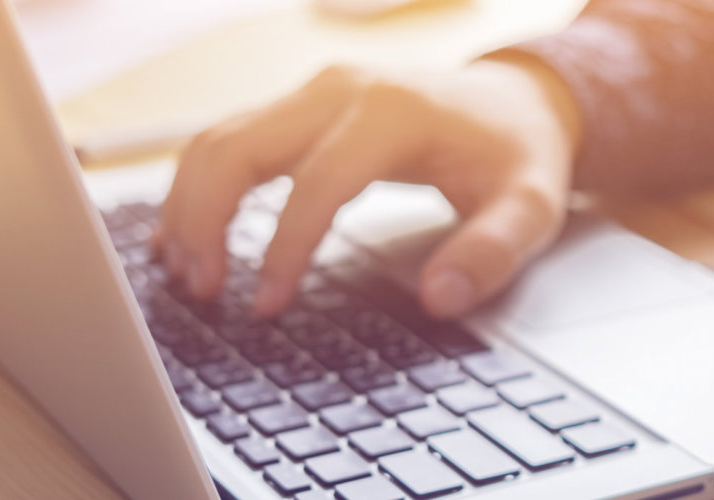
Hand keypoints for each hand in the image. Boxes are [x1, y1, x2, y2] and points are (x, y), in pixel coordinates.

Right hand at [156, 55, 580, 317]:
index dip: (283, 249)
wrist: (519, 101)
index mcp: (394, 112)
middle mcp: (342, 89)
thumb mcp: (531, 207)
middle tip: (201, 291)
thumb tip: (440, 299)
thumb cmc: (519, 154)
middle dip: (206, 221)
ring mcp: (316, 91)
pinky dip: (200, 185)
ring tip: (186, 274)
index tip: (266, 305)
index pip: (316, 184)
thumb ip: (492, 252)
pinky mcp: (303, 105)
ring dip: (190, 205)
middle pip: (239, 147)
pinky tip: (183, 233)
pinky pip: (232, 139)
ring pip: (220, 139)